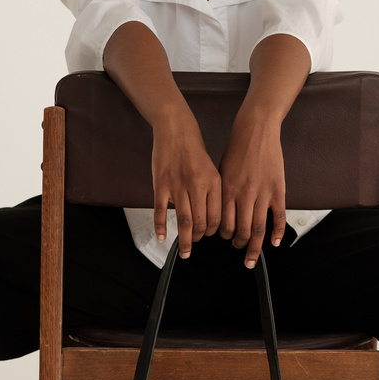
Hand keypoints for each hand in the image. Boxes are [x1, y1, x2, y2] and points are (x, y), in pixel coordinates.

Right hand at [151, 108, 222, 258]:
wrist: (176, 129)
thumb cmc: (194, 149)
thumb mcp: (211, 169)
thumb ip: (212, 192)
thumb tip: (211, 217)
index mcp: (213, 182)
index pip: (217, 216)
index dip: (213, 231)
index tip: (209, 236)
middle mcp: (197, 185)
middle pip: (200, 222)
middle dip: (199, 238)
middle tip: (195, 243)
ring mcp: (178, 186)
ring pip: (183, 221)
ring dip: (185, 240)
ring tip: (185, 250)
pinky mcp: (161, 184)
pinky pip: (161, 211)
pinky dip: (161, 227)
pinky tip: (163, 237)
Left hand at [218, 108, 286, 267]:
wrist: (256, 129)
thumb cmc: (236, 149)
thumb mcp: (221, 171)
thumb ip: (222, 193)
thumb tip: (219, 214)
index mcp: (227, 190)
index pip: (224, 224)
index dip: (224, 236)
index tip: (224, 239)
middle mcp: (244, 194)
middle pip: (241, 231)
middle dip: (238, 244)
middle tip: (238, 248)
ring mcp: (262, 193)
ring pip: (258, 229)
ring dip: (254, 246)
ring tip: (251, 254)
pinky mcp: (278, 190)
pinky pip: (279, 217)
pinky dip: (277, 233)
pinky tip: (275, 243)